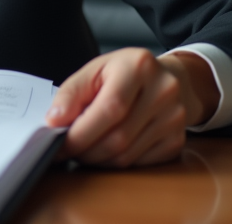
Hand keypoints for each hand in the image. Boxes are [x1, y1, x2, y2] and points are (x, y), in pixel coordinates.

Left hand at [46, 48, 218, 167]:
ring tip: (85, 149)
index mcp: (138, 66)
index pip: (110, 108)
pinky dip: (117, 163)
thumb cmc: (124, 74)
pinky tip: (107, 151)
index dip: (81, 131)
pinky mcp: (177, 141)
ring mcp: (174, 118)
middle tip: (68, 150)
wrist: (169, 78)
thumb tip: (54, 122)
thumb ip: (71, 93)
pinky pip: (139, 164)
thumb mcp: (94, 70)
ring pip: (127, 156)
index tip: (59, 143)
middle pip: (118, 137)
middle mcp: (163, 91)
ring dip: (98, 160)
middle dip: (85, 150)